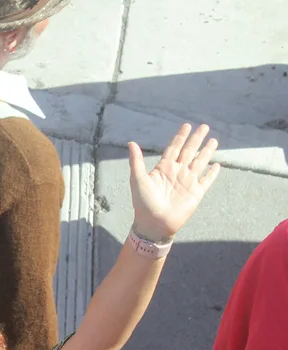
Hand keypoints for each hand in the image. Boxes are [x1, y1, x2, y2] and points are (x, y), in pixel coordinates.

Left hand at [128, 123, 219, 241]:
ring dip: (207, 152)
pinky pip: (206, 180)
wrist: (154, 223)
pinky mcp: (196, 192)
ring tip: (214, 140)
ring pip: (200, 162)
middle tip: (205, 126)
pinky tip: (217, 165)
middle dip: (197, 139)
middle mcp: (177, 172)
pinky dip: (212, 173)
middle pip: (189, 151)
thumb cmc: (143, 203)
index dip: (181, 137)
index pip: (174, 148)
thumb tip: (131, 142)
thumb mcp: (138, 179)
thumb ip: (136, 161)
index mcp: (164, 168)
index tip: (187, 126)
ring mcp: (187, 182)